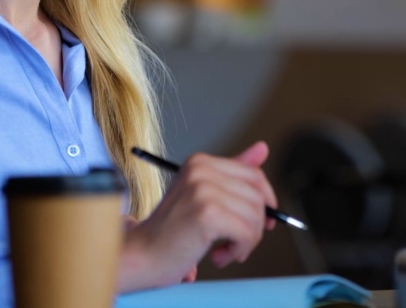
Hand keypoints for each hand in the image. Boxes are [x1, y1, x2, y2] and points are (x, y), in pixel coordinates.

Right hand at [115, 141, 277, 291]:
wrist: (141, 256)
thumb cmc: (172, 232)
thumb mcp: (203, 197)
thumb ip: (233, 173)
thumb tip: (263, 148)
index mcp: (200, 162)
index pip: (254, 175)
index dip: (264, 203)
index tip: (260, 223)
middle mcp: (201, 169)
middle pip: (258, 196)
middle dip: (254, 226)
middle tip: (236, 244)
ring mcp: (203, 189)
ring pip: (255, 216)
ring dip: (245, 242)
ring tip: (223, 251)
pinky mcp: (207, 213)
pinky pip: (246, 233)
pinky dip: (238, 251)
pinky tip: (218, 257)